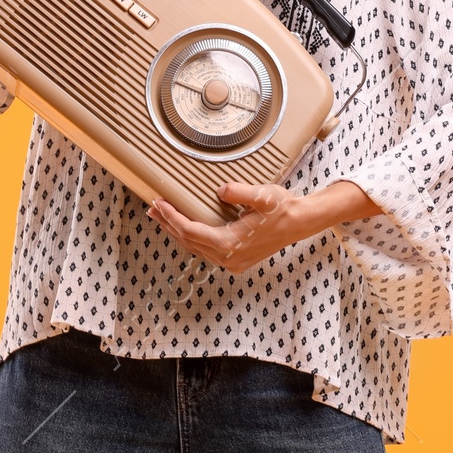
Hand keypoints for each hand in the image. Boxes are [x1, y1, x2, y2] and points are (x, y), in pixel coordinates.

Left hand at [147, 180, 376, 271]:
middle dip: (168, 224)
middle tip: (152, 208)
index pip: (191, 231)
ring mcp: (232, 261)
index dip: (172, 218)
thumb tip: (220, 190)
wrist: (300, 223)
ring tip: (161, 217)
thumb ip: (240, 192)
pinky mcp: (236, 260)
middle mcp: (228, 257)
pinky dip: (192, 238)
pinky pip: (206, 250)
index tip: (159, 203)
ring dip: (177, 231)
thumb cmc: (282, 208)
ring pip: (195, 247)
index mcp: (230, 244)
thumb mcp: (263, 196)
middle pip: (188, 241)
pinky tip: (185, 227)